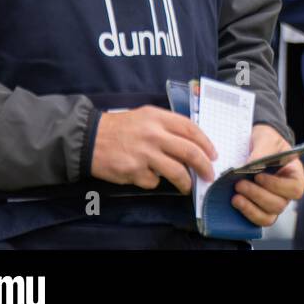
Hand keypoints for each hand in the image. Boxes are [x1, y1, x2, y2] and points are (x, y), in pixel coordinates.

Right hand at [91, 106, 216, 192]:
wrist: (90, 138)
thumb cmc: (121, 127)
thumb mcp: (146, 116)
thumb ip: (167, 126)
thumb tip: (192, 143)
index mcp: (159, 118)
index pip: (191, 129)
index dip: (206, 143)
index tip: (213, 154)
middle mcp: (154, 135)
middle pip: (190, 152)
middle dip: (204, 166)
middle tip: (209, 175)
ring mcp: (144, 154)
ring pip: (176, 172)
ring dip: (186, 182)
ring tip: (188, 187)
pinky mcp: (134, 171)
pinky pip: (153, 181)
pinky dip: (154, 181)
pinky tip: (146, 176)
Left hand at [231, 124, 303, 226]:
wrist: (254, 143)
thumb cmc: (266, 139)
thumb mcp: (266, 138)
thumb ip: (262, 151)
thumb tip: (250, 166)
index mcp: (295, 174)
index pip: (295, 189)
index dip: (277, 186)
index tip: (259, 176)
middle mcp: (286, 192)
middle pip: (279, 204)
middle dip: (258, 195)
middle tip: (240, 184)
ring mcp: (273, 202)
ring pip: (268, 216)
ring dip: (251, 207)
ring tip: (236, 196)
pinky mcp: (259, 208)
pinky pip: (257, 219)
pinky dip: (246, 213)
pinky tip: (236, 202)